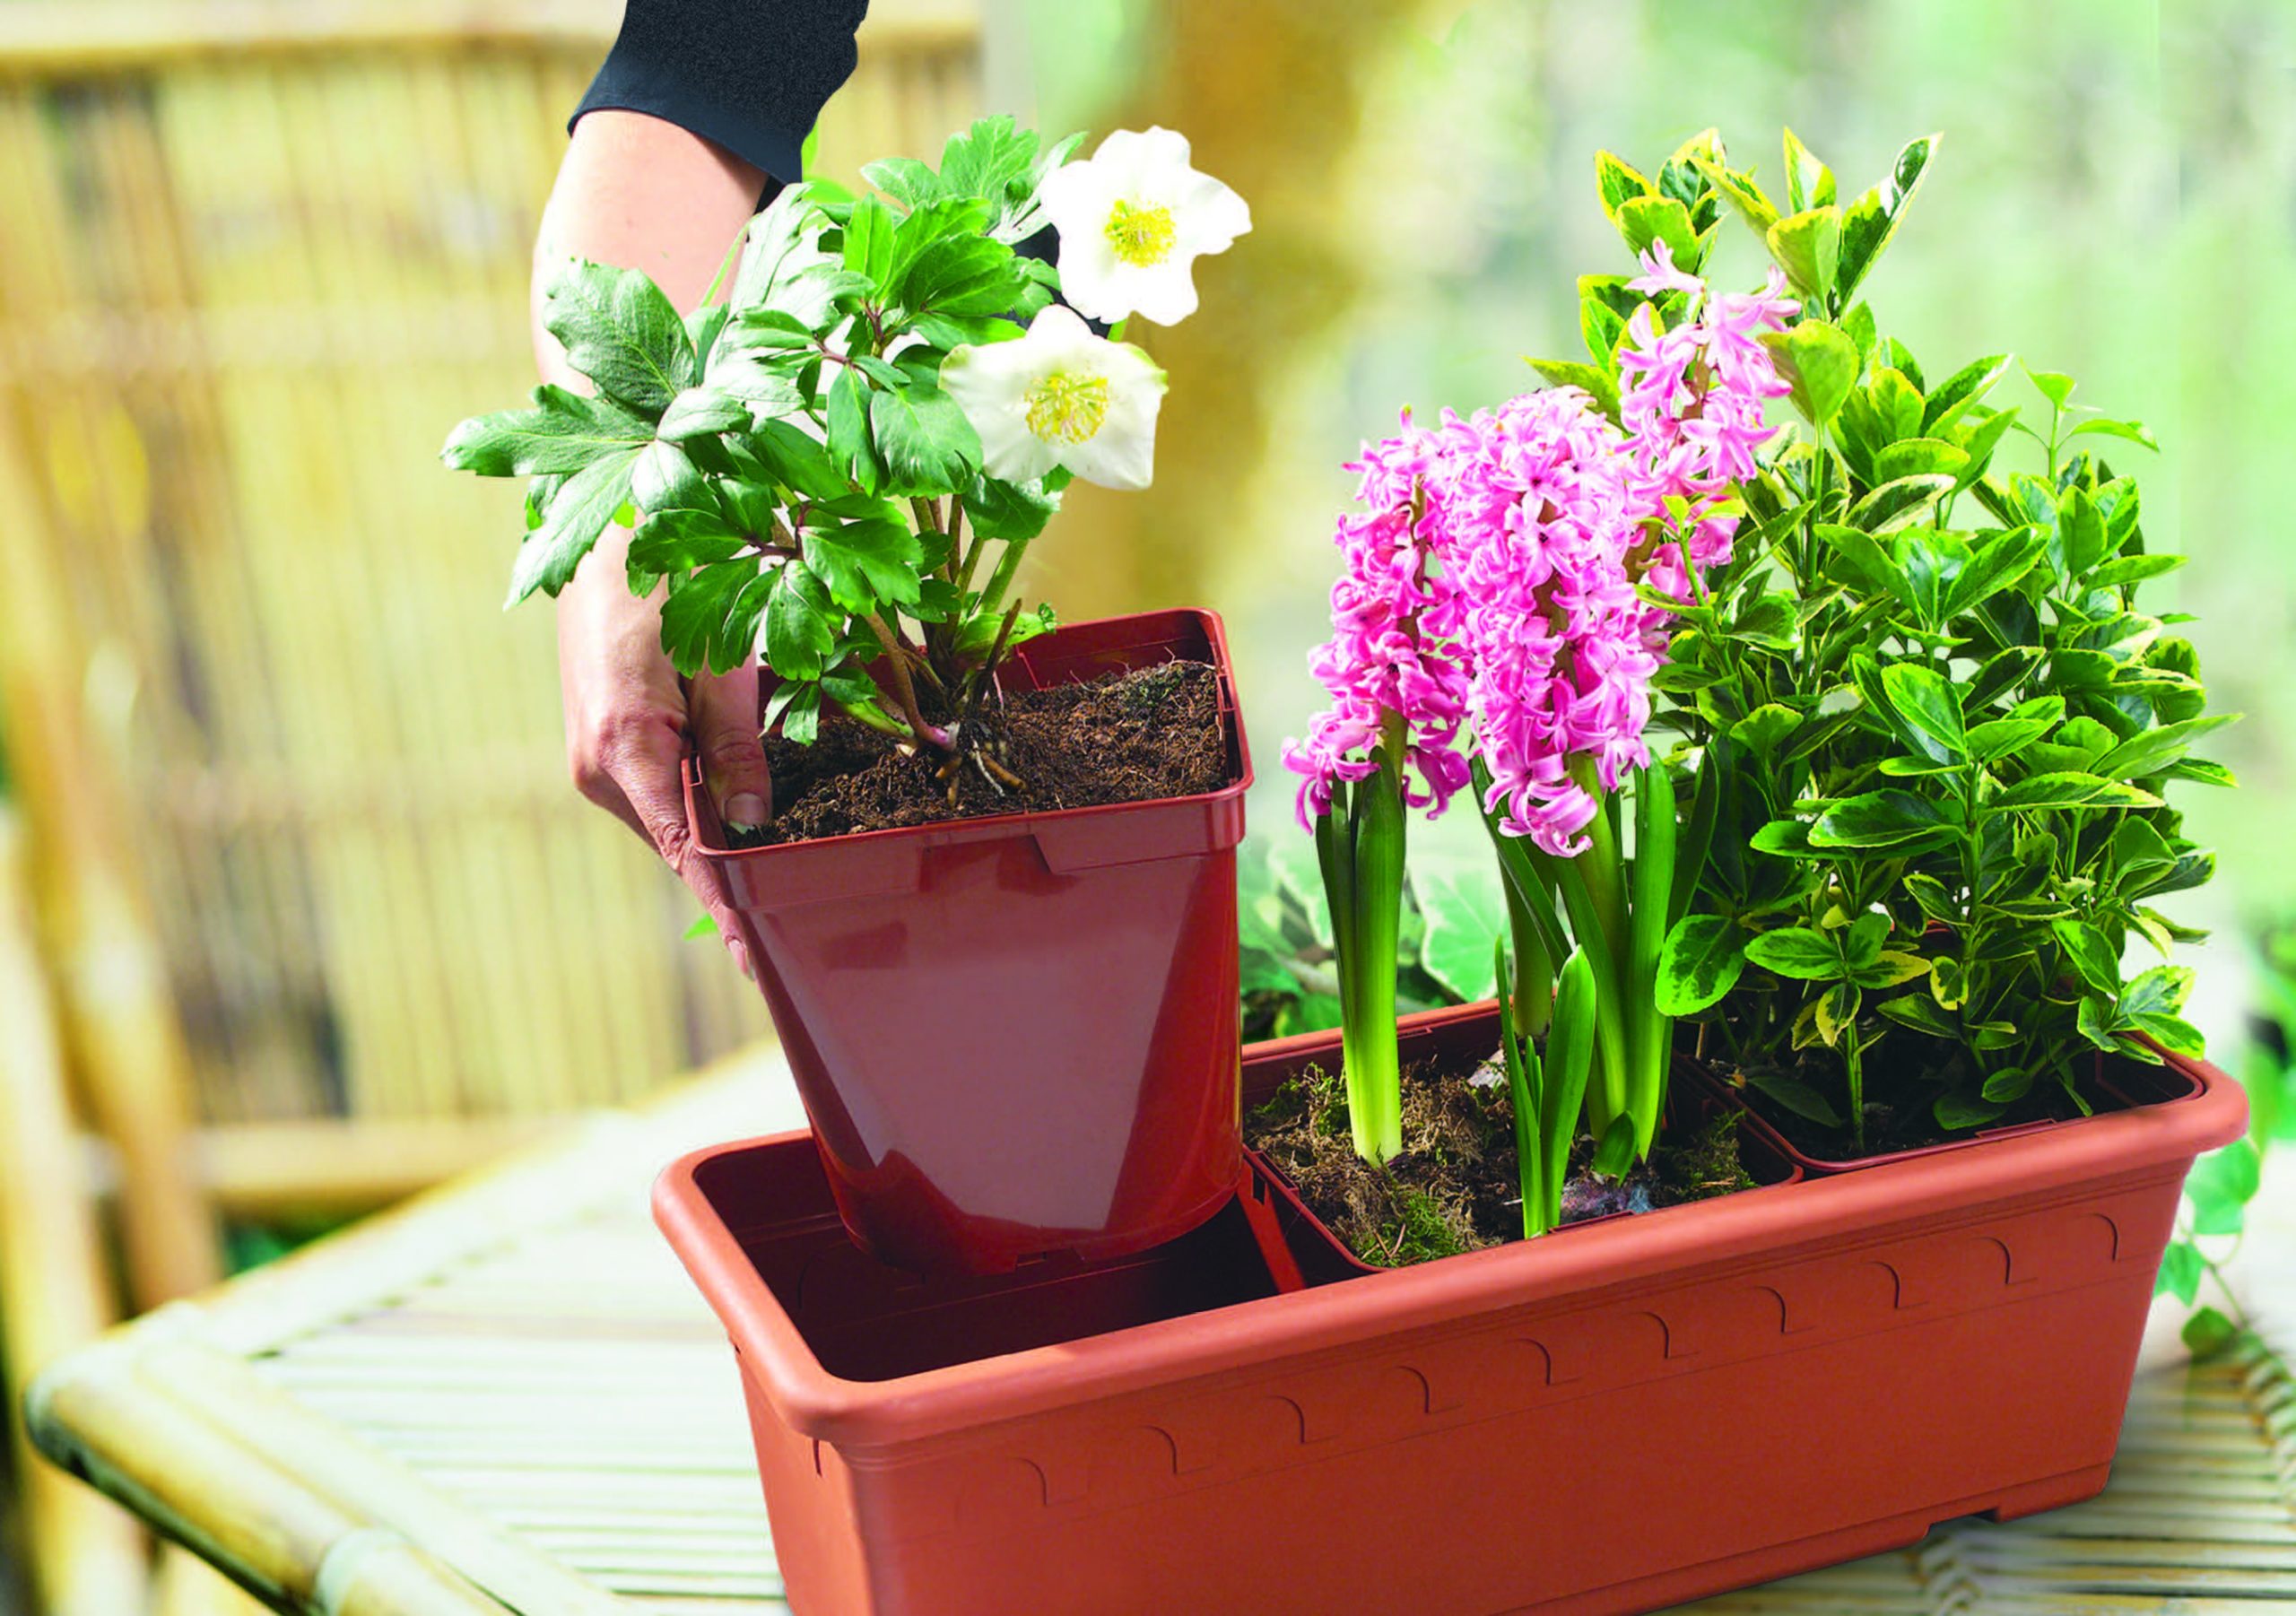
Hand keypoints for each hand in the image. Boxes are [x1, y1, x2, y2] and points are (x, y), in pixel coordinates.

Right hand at [559, 524, 769, 979]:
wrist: (598, 534)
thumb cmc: (663, 582)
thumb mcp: (717, 664)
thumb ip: (737, 747)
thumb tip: (754, 827)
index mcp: (624, 755)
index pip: (688, 855)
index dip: (728, 908)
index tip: (757, 959)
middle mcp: (599, 771)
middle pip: (684, 844)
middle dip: (736, 875)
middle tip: (792, 915)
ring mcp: (596, 762)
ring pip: (674, 819)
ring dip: (721, 835)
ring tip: (777, 872)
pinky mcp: (606, 745)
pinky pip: (661, 792)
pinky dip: (701, 802)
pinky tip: (741, 812)